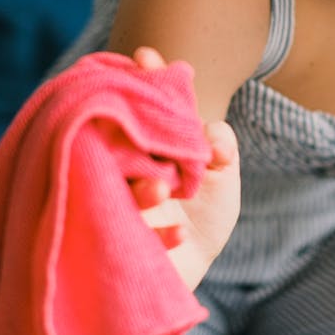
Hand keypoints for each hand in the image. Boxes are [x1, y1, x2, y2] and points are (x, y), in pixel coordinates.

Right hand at [130, 47, 240, 289]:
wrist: (183, 279)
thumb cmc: (199, 224)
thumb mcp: (222, 182)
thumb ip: (222, 146)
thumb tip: (211, 133)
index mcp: (142, 149)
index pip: (139, 108)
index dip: (142, 80)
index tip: (145, 55)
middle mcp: (121, 170)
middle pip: (115, 137)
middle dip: (130, 127)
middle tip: (144, 126)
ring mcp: (112, 206)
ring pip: (115, 184)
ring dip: (142, 186)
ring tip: (163, 190)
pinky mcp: (114, 245)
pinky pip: (127, 233)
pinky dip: (158, 234)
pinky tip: (178, 235)